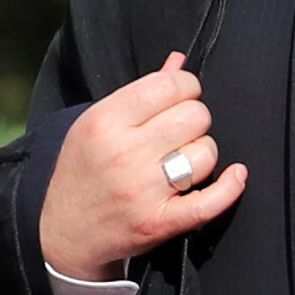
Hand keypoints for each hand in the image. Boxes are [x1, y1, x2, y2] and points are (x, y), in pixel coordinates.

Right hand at [38, 52, 248, 278]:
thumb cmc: (81, 171)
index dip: (187, 88)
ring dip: (202, 154)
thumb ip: (139, 92)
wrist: (59, 232)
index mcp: (106, 120)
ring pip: (206, 153)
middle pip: (195, 115)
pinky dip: (230, 187)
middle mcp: (125, 152)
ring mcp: (143, 190)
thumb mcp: (95, 123)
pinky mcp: (158, 222)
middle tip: (180, 133)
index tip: (182, 98)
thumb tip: (179, 62)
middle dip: (195, 120)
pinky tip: (235, 175)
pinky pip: (210, 201)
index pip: (170, 85)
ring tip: (182, 162)